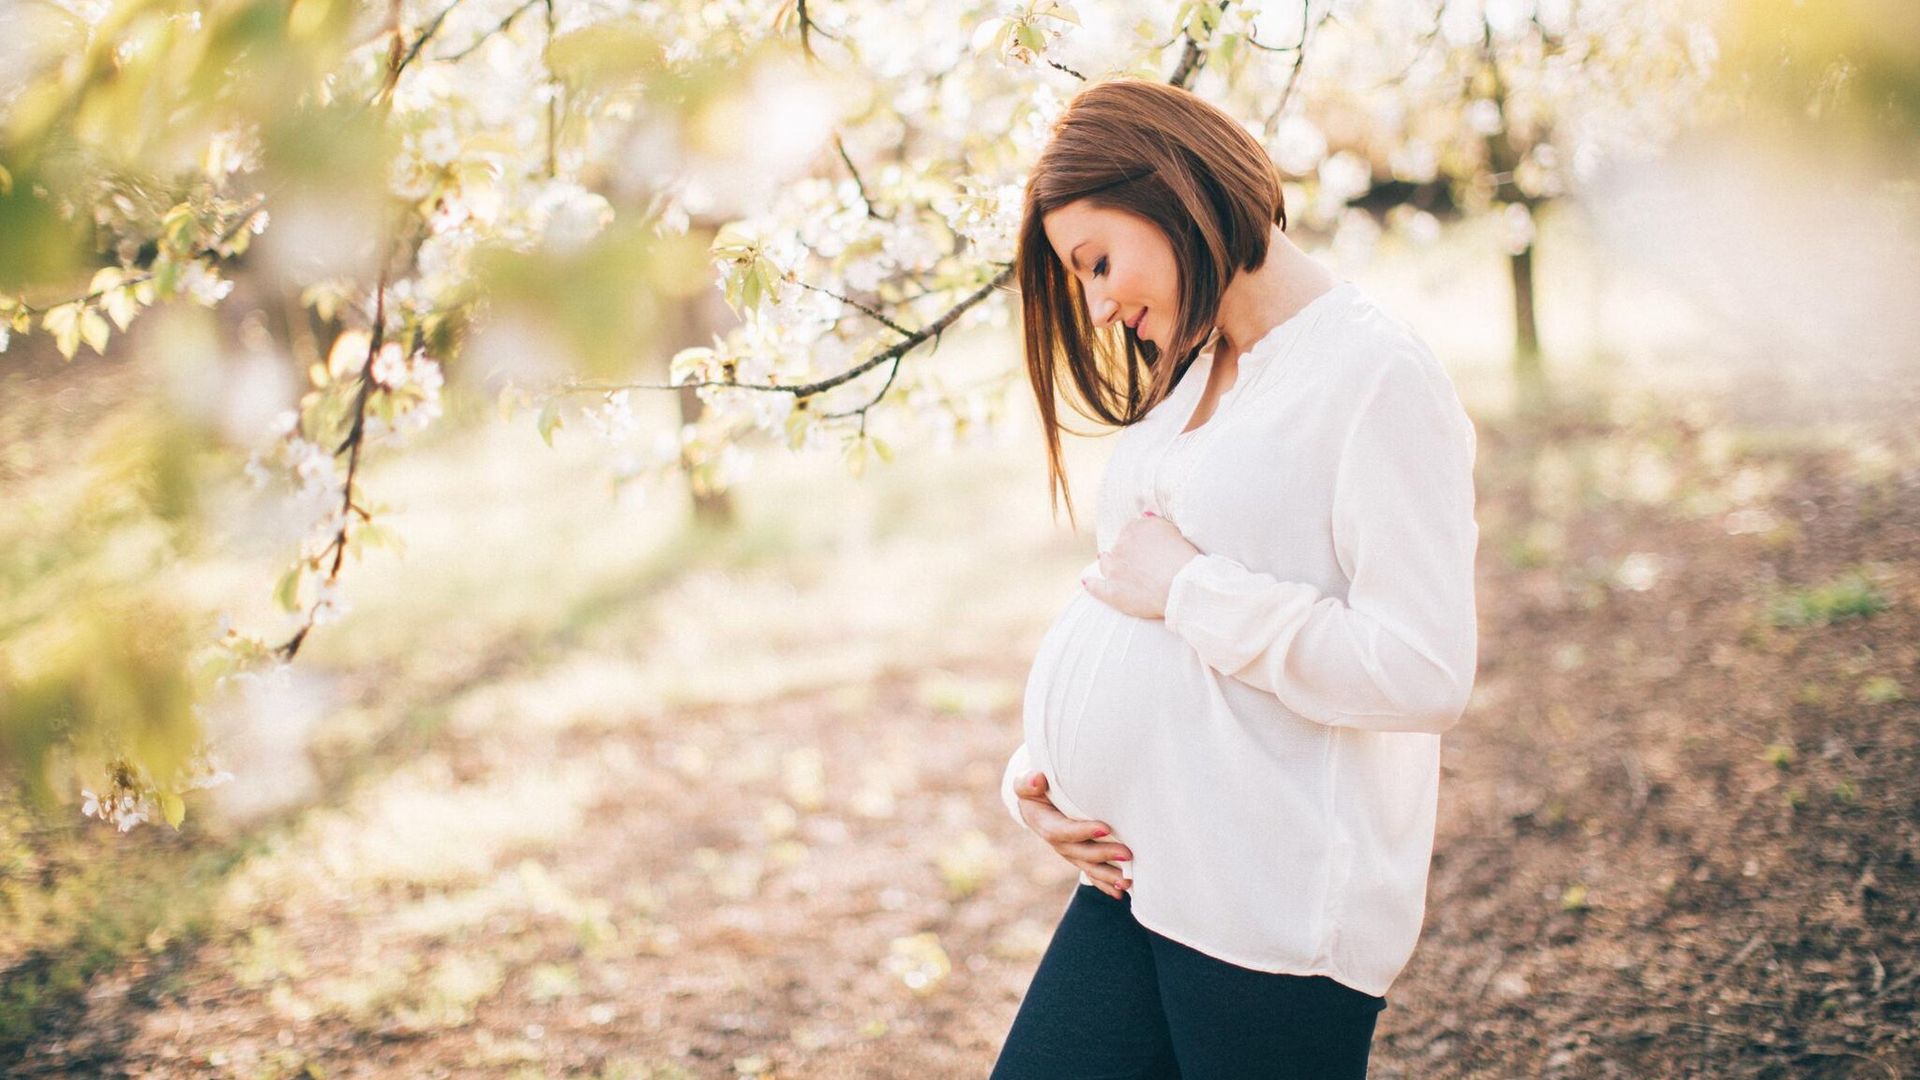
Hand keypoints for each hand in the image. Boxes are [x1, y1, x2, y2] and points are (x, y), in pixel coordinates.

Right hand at [1014, 771, 1133, 899]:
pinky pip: (1091, 873)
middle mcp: (1058, 844)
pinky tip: (1120, 893)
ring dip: (1108, 876)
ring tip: (1127, 882)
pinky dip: (1105, 885)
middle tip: (1127, 854)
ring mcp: (1070, 853)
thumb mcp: (1025, 783)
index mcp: (1045, 824)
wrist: (1036, 806)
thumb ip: (1028, 783)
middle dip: (1104, 855)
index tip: (1105, 828)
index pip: (1062, 832)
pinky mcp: (1080, 857)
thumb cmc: (1034, 791)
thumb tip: (1037, 779)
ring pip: (1089, 867)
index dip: (1082, 831)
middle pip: (1081, 853)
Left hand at [1083, 511, 1200, 619]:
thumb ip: (1155, 522)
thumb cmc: (1184, 558)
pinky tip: (1087, 582)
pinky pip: (1096, 587)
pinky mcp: (1112, 591)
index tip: (1143, 547)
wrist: (1181, 586)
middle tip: (1137, 563)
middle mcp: (1121, 546)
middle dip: (1125, 552)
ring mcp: (1114, 569)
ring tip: (1113, 568)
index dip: (1136, 540)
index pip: (1130, 530)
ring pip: (1105, 563)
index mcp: (1135, 529)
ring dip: (1107, 564)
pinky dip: (1091, 584)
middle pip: (1117, 546)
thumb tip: (1144, 515)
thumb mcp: (1174, 529)